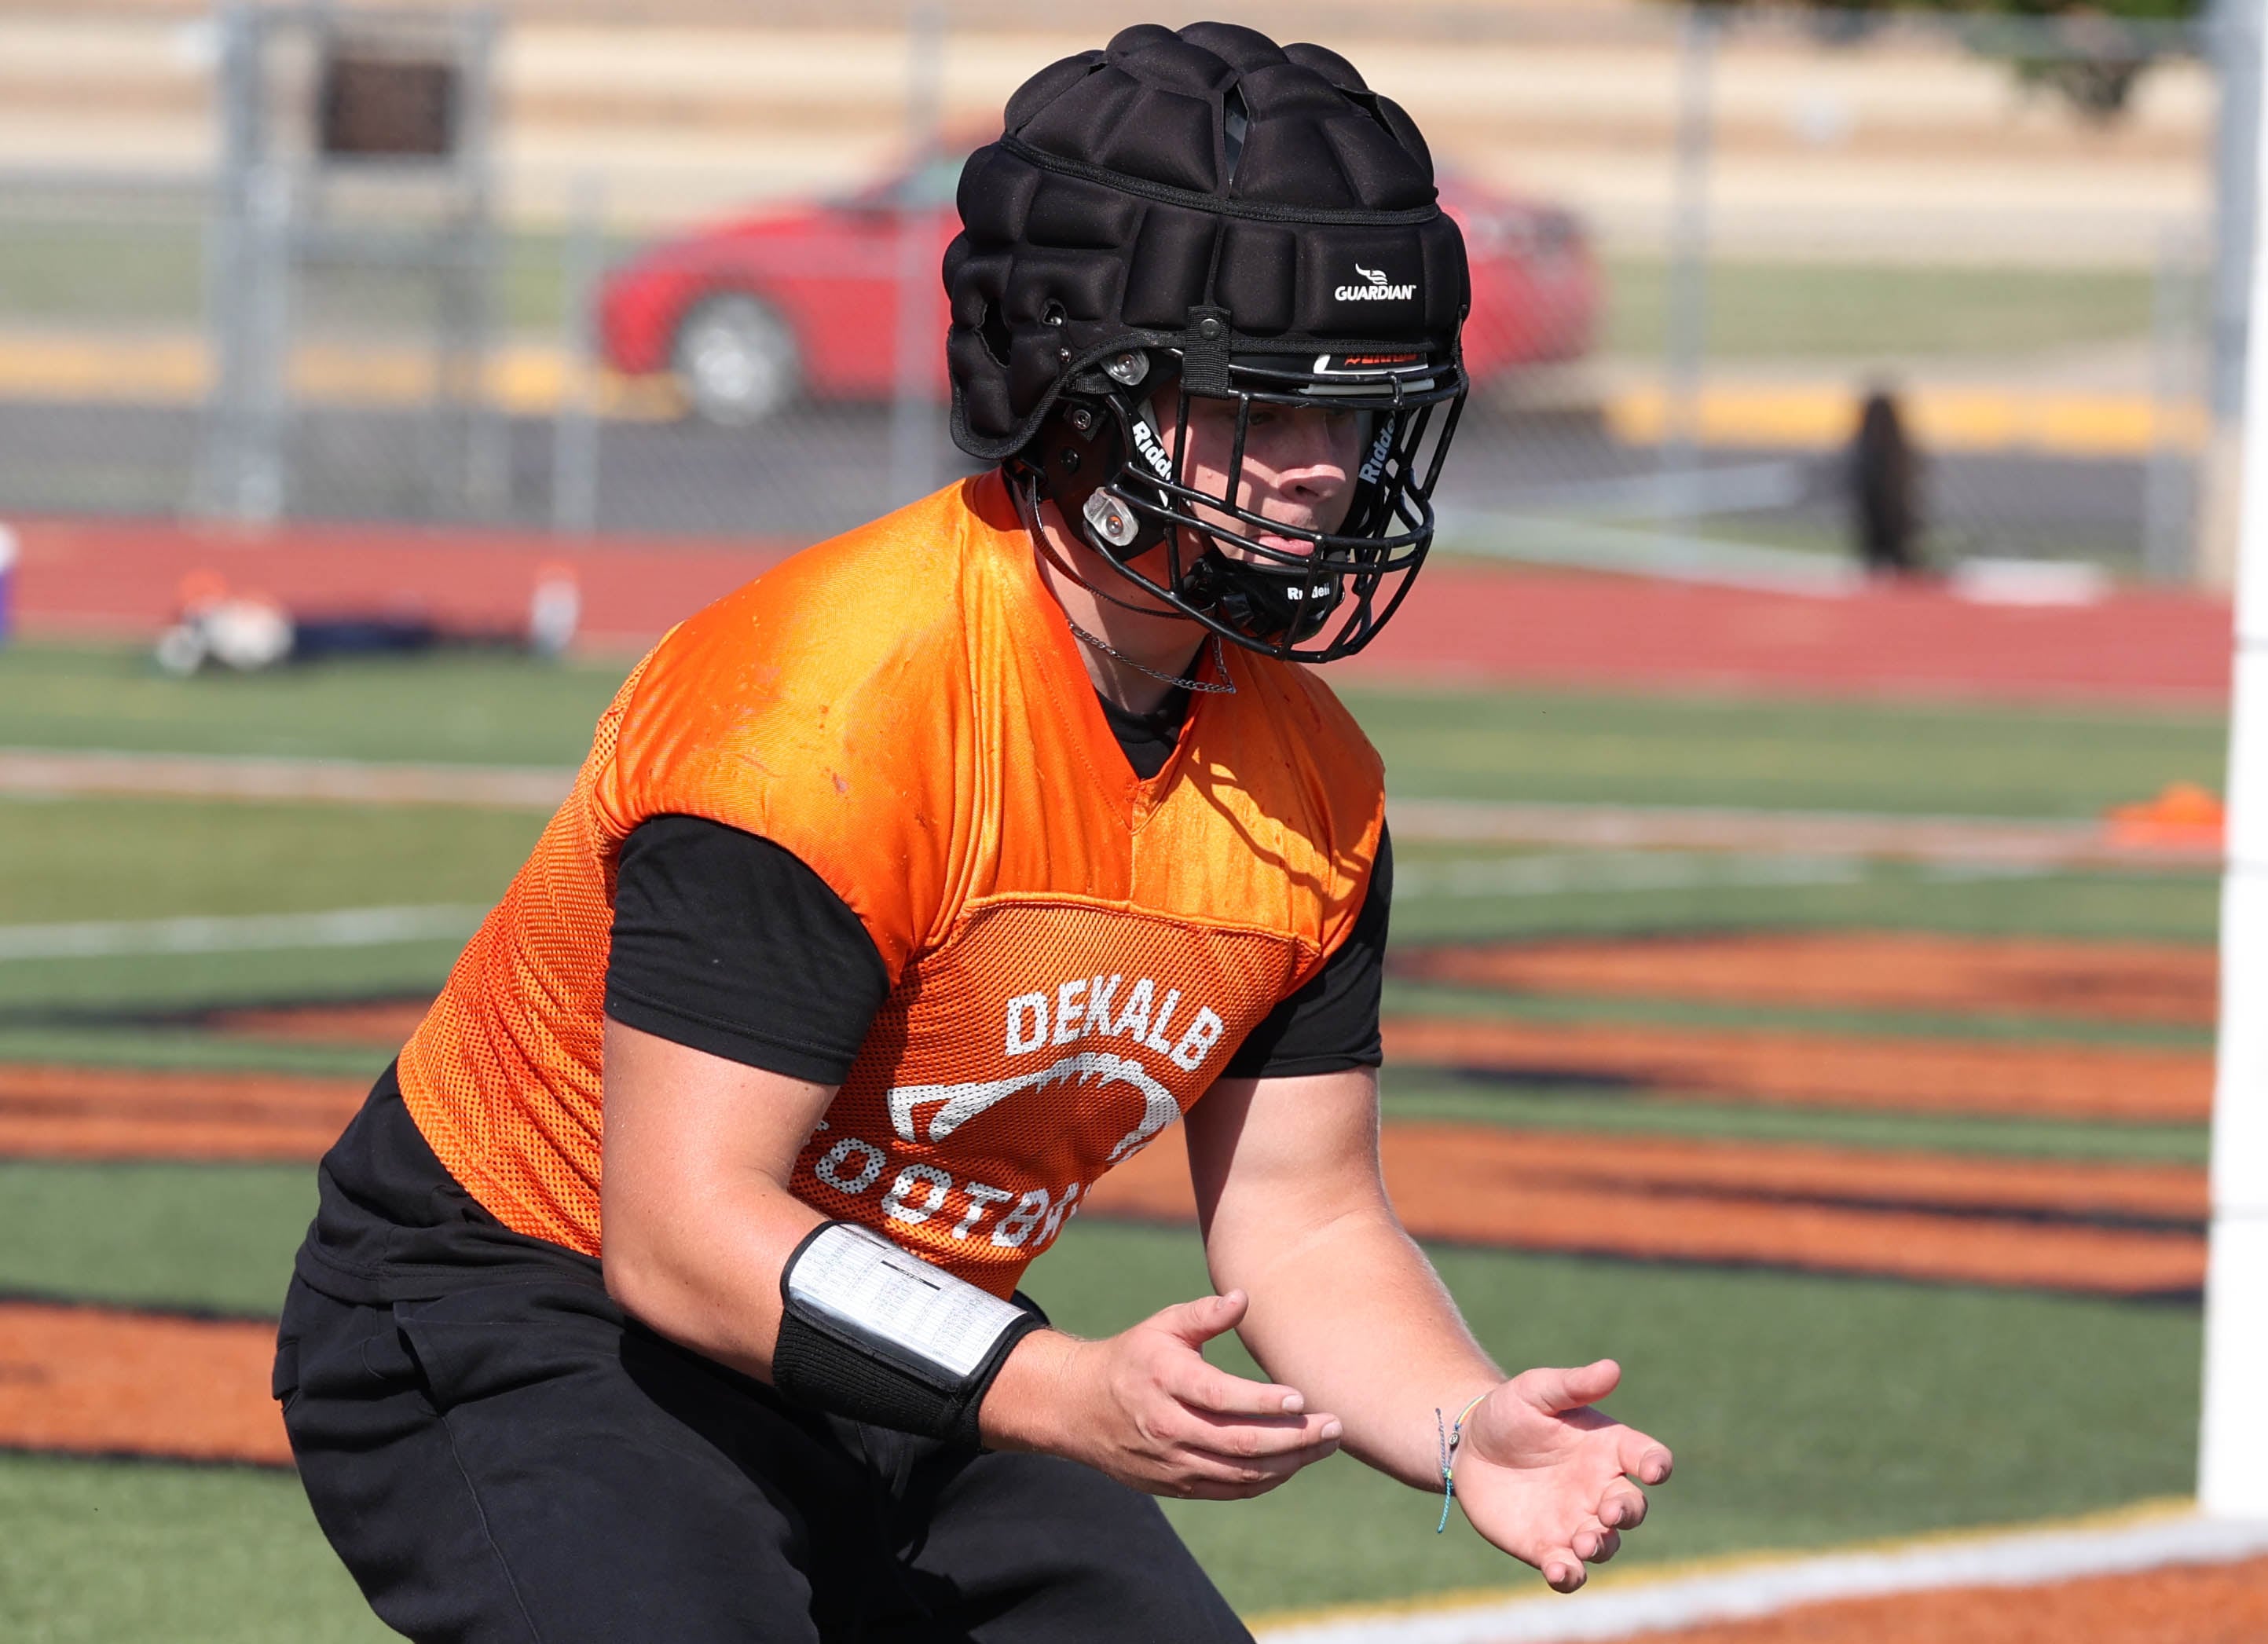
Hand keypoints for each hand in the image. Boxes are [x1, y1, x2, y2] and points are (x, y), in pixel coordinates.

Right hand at [984, 1291, 1342, 1499]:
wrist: (1081, 1408)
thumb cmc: (1134, 1357)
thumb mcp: (1162, 1326)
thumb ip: (1204, 1315)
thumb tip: (1244, 1297)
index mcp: (1165, 1381)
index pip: (1220, 1398)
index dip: (1262, 1402)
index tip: (1302, 1397)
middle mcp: (1168, 1427)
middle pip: (1240, 1443)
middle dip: (1294, 1438)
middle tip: (1335, 1426)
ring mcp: (1172, 1462)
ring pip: (1240, 1474)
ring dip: (1290, 1463)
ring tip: (1326, 1445)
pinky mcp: (1177, 1485)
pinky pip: (1230, 1490)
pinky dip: (1266, 1481)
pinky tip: (1294, 1463)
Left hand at [1448, 1360, 1672, 1592]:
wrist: (1469, 1447)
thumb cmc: (1510, 1412)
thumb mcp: (1536, 1390)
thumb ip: (1573, 1385)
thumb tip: (1612, 1368)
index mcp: (1608, 1447)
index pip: (1647, 1456)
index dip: (1656, 1464)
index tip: (1653, 1469)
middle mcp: (1600, 1488)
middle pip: (1633, 1508)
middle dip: (1627, 1512)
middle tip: (1609, 1511)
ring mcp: (1576, 1521)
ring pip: (1606, 1544)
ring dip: (1601, 1547)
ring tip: (1584, 1542)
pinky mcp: (1547, 1547)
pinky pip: (1569, 1569)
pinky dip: (1570, 1575)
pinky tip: (1560, 1570)